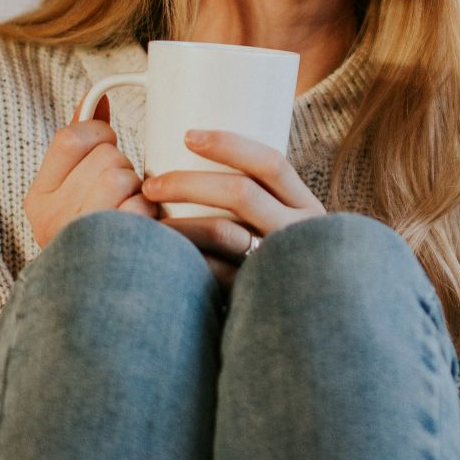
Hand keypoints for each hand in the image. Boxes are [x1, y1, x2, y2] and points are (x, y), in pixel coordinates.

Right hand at [22, 92, 160, 250]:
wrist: (101, 307)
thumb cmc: (97, 237)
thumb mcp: (75, 190)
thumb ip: (82, 142)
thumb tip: (96, 98)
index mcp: (38, 199)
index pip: (70, 138)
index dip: (100, 133)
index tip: (108, 146)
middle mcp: (51, 220)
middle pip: (106, 157)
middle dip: (124, 168)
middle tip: (123, 194)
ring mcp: (79, 239)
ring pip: (122, 178)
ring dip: (139, 192)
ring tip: (133, 214)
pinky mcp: (111, 256)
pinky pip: (140, 210)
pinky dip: (150, 217)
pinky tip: (145, 233)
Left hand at [142, 129, 326, 292]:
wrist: (312, 324)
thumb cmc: (284, 262)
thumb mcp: (287, 226)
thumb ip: (258, 205)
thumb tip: (197, 164)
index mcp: (305, 206)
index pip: (272, 164)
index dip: (230, 144)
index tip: (188, 135)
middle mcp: (299, 232)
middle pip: (242, 194)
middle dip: (188, 183)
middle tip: (151, 184)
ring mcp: (279, 264)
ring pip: (223, 232)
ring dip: (179, 222)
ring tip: (148, 221)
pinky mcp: (257, 293)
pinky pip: (214, 273)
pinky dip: (186, 259)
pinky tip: (163, 258)